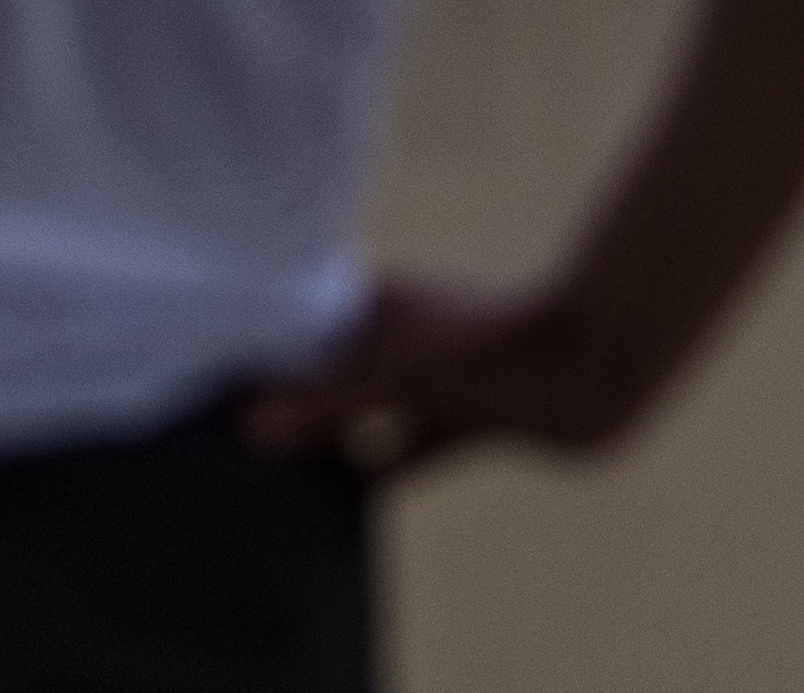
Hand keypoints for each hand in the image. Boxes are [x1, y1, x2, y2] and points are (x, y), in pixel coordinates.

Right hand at [237, 273, 665, 481]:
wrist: (594, 369)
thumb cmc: (491, 350)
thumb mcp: (397, 378)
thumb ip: (324, 407)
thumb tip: (251, 427)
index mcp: (375, 304)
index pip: (299, 326)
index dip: (257, 354)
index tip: (208, 388)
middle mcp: (398, 336)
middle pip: (329, 372)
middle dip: (288, 402)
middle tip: (229, 442)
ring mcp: (433, 379)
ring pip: (365, 412)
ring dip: (333, 439)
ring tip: (275, 477)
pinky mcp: (465, 420)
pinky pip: (406, 448)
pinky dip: (378, 468)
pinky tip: (345, 499)